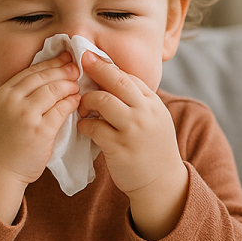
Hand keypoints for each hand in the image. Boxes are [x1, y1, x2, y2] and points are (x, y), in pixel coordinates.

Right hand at [0, 52, 80, 222]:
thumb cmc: (4, 144)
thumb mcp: (2, 112)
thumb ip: (18, 96)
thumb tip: (45, 79)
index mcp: (2, 94)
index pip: (30, 71)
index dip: (50, 63)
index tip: (64, 58)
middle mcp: (11, 101)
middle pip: (43, 77)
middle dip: (62, 69)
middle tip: (76, 67)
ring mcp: (25, 116)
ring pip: (53, 90)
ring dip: (68, 85)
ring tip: (77, 85)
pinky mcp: (39, 131)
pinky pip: (60, 110)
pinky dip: (71, 103)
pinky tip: (77, 101)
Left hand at [77, 51, 188, 239]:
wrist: (162, 182)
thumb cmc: (152, 148)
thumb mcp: (153, 119)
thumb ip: (137, 101)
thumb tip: (110, 80)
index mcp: (152, 103)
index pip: (128, 76)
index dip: (107, 66)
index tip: (90, 58)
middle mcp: (145, 113)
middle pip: (116, 81)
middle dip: (96, 68)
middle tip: (79, 63)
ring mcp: (133, 130)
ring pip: (103, 102)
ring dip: (86, 101)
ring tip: (81, 108)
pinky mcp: (119, 148)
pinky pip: (94, 128)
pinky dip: (84, 125)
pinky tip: (83, 127)